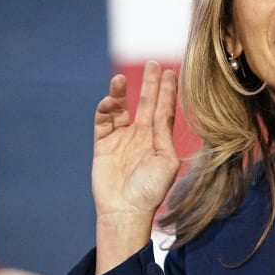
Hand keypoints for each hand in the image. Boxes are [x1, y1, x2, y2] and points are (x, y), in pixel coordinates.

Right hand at [91, 60, 179, 274]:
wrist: (126, 210)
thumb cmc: (151, 190)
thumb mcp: (166, 162)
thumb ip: (165, 136)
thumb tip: (164, 114)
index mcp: (159, 139)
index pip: (164, 109)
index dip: (167, 91)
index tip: (171, 72)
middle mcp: (141, 135)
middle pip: (145, 103)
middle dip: (148, 83)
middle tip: (152, 63)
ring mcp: (121, 139)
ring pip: (120, 109)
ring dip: (120, 93)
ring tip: (120, 78)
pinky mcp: (103, 145)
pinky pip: (103, 122)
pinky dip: (104, 110)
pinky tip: (108, 102)